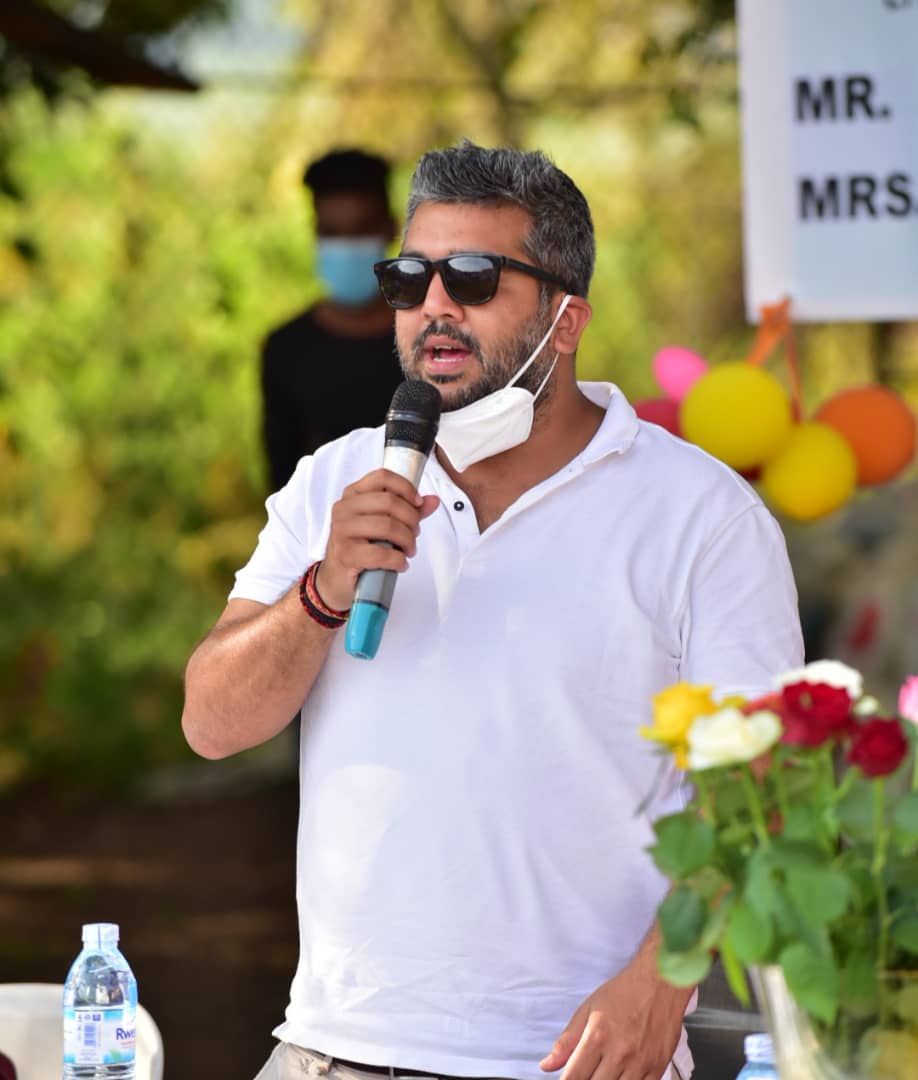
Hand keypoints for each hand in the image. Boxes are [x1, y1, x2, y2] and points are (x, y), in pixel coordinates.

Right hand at [315, 469, 439, 610]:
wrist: (338, 577)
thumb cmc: (362, 547)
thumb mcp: (385, 524)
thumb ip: (408, 510)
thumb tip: (433, 500)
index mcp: (353, 494)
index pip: (382, 477)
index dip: (405, 488)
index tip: (418, 503)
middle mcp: (344, 508)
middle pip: (389, 502)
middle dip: (411, 519)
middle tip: (414, 534)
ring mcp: (342, 530)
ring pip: (387, 526)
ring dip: (407, 540)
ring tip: (409, 550)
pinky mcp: (345, 553)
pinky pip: (380, 553)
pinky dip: (398, 560)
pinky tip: (401, 564)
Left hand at [539, 958, 688, 1079]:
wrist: (660, 982)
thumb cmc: (624, 992)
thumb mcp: (588, 1009)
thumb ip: (567, 1040)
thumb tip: (547, 1065)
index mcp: (597, 1037)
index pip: (573, 1076)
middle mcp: (619, 1054)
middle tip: (585, 1073)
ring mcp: (640, 1064)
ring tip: (602, 1072)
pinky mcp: (657, 1068)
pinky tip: (621, 1075)